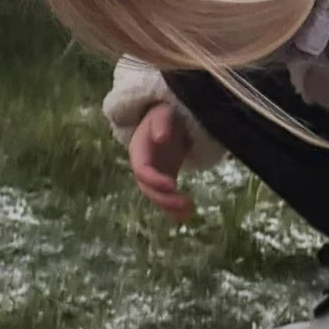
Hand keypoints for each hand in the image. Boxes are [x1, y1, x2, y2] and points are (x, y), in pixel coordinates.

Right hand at [128, 103, 193, 222]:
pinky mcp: (164, 181)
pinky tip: (188, 216)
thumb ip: (161, 122)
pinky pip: (166, 198)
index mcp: (139, 150)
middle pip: (148, 188)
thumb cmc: (165, 113)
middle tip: (186, 203)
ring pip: (156, 197)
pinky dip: (175, 209)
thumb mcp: (163, 112)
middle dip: (165, 199)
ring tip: (189, 212)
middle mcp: (143, 166)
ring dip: (170, 208)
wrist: (167, 119)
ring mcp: (153, 175)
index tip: (172, 185)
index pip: (141, 169)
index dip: (154, 179)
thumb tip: (160, 137)